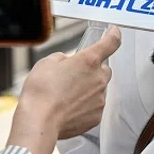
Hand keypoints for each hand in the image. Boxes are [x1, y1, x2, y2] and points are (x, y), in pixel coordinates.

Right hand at [8, 26, 120, 153]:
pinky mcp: (97, 116)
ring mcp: (100, 98)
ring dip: (88, 89)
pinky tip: (69, 108)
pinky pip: (95, 106)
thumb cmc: (41, 91)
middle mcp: (99, 79)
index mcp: (89, 61)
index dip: (114, 35)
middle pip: (104, 70)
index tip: (114, 32)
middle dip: (92, 71)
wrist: (39, 121)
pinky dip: (85, 106)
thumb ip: (63, 58)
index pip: (111, 43)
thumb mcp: (47, 63)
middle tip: (74, 76)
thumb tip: (68, 63)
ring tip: (66, 96)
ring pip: (99, 89)